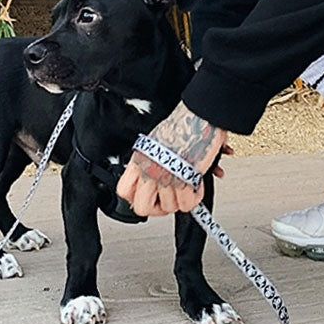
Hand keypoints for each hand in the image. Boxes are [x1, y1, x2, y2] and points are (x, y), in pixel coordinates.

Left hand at [116, 101, 227, 215]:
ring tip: (187, 187)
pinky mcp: (184, 180)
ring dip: (181, 200)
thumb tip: (152, 180)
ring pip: (169, 207)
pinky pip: (187, 204)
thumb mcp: (155, 142)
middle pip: (143, 207)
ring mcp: (165, 176)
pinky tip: (197, 185)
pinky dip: (195, 198)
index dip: (136, 198)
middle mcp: (149, 170)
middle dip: (158, 207)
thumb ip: (150, 161)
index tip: (148, 195)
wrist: (198, 115)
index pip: (124, 191)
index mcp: (139, 159)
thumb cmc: (181, 126)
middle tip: (169, 199)